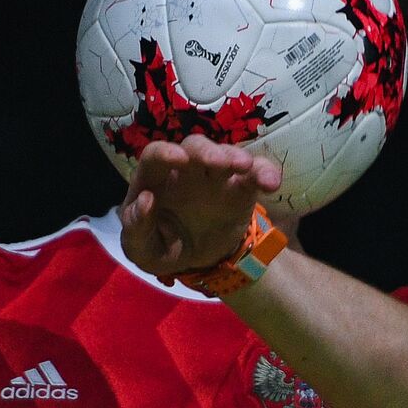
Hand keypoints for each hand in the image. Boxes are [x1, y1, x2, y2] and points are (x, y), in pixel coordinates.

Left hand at [119, 134, 281, 275]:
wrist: (193, 261)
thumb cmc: (159, 247)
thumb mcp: (141, 249)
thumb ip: (136, 228)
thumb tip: (146, 200)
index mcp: (155, 179)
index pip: (156, 156)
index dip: (165, 153)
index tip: (178, 158)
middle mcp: (186, 171)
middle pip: (194, 147)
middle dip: (206, 150)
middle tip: (218, 163)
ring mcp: (215, 177)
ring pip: (226, 155)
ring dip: (236, 157)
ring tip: (244, 167)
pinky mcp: (240, 189)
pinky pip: (254, 175)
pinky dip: (264, 173)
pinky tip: (272, 183)